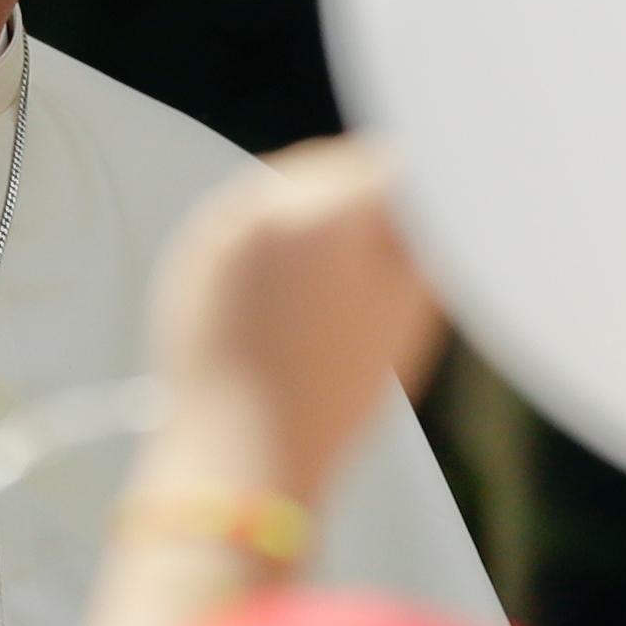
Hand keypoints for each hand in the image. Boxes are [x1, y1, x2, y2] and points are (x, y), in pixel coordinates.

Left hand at [138, 138, 443, 507]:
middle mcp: (259, 200)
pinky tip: (294, 300)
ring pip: (293, 188)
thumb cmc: (325, 399)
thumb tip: (433, 188)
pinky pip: (250, 220)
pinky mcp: (189, 250)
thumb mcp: (406, 310)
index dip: (426, 194)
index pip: (395, 163)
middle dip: (369, 202)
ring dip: (323, 217)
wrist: (234, 462)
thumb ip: (426, 230)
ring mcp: (215, 222)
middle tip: (392, 263)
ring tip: (336, 293)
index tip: (436, 224)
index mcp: (321, 209)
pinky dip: (279, 242)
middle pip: (339, 166)